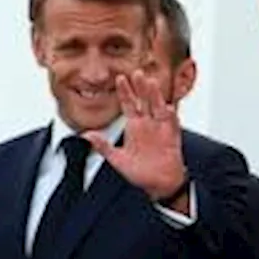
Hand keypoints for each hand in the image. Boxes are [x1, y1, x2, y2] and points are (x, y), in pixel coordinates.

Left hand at [85, 71, 187, 203]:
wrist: (158, 186)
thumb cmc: (140, 173)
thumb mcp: (117, 159)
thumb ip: (103, 146)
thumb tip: (86, 135)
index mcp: (134, 126)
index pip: (129, 103)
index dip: (125, 91)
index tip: (120, 77)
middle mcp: (148, 123)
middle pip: (144, 100)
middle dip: (140, 87)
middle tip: (137, 72)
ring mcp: (160, 128)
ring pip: (157, 107)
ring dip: (155, 96)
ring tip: (151, 83)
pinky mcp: (172, 137)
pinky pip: (171, 124)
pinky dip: (169, 117)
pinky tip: (167, 107)